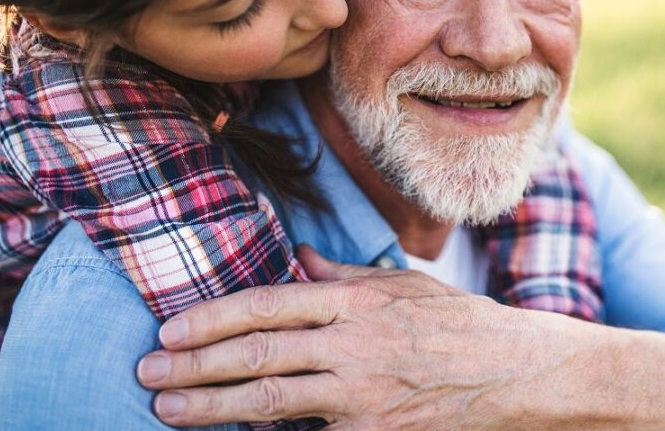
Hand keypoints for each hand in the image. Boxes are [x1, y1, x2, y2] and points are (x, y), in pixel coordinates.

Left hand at [136, 245, 532, 428]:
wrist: (517, 375)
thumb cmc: (461, 324)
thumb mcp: (405, 284)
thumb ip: (346, 274)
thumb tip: (299, 257)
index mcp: (359, 302)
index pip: (270, 304)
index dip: (213, 317)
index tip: (171, 329)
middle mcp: (355, 346)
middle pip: (258, 355)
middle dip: (194, 364)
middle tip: (146, 370)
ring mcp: (364, 399)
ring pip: (271, 403)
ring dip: (211, 407)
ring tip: (167, 407)